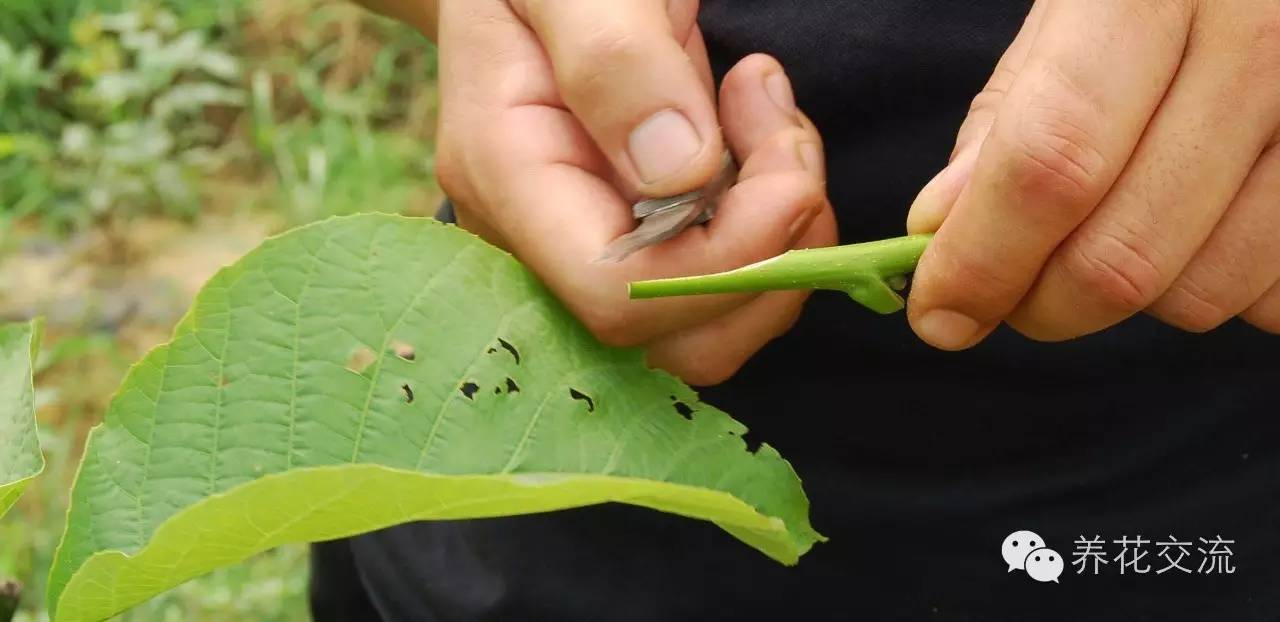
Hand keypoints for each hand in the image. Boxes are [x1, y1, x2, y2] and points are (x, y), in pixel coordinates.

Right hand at [433, 0, 836, 383]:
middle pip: (670, 339)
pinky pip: (718, 288)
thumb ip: (614, 62)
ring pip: (707, 331)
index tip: (785, 166)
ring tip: (780, 133)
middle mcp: (537, 240)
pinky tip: (763, 144)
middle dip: (769, 257)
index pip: (615, 293)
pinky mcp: (636, 245)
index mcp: (509, 176)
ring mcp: (584, 251)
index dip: (726, 259)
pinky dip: (773, 233)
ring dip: (782, 247)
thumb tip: (681, 172)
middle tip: (788, 137)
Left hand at [905, 0, 1279, 349]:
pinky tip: (1198, 226)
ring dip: (1127, 299)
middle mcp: (1260, 42)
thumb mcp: (1069, 14)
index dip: (983, 258)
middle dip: (1040, 305)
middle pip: (1122, 253)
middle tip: (1007, 294)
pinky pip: (1272, 298)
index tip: (940, 312)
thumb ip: (1005, 119)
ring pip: (1199, 293)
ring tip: (1109, 233)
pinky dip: (1216, 288)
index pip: (1051, 162)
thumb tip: (941, 231)